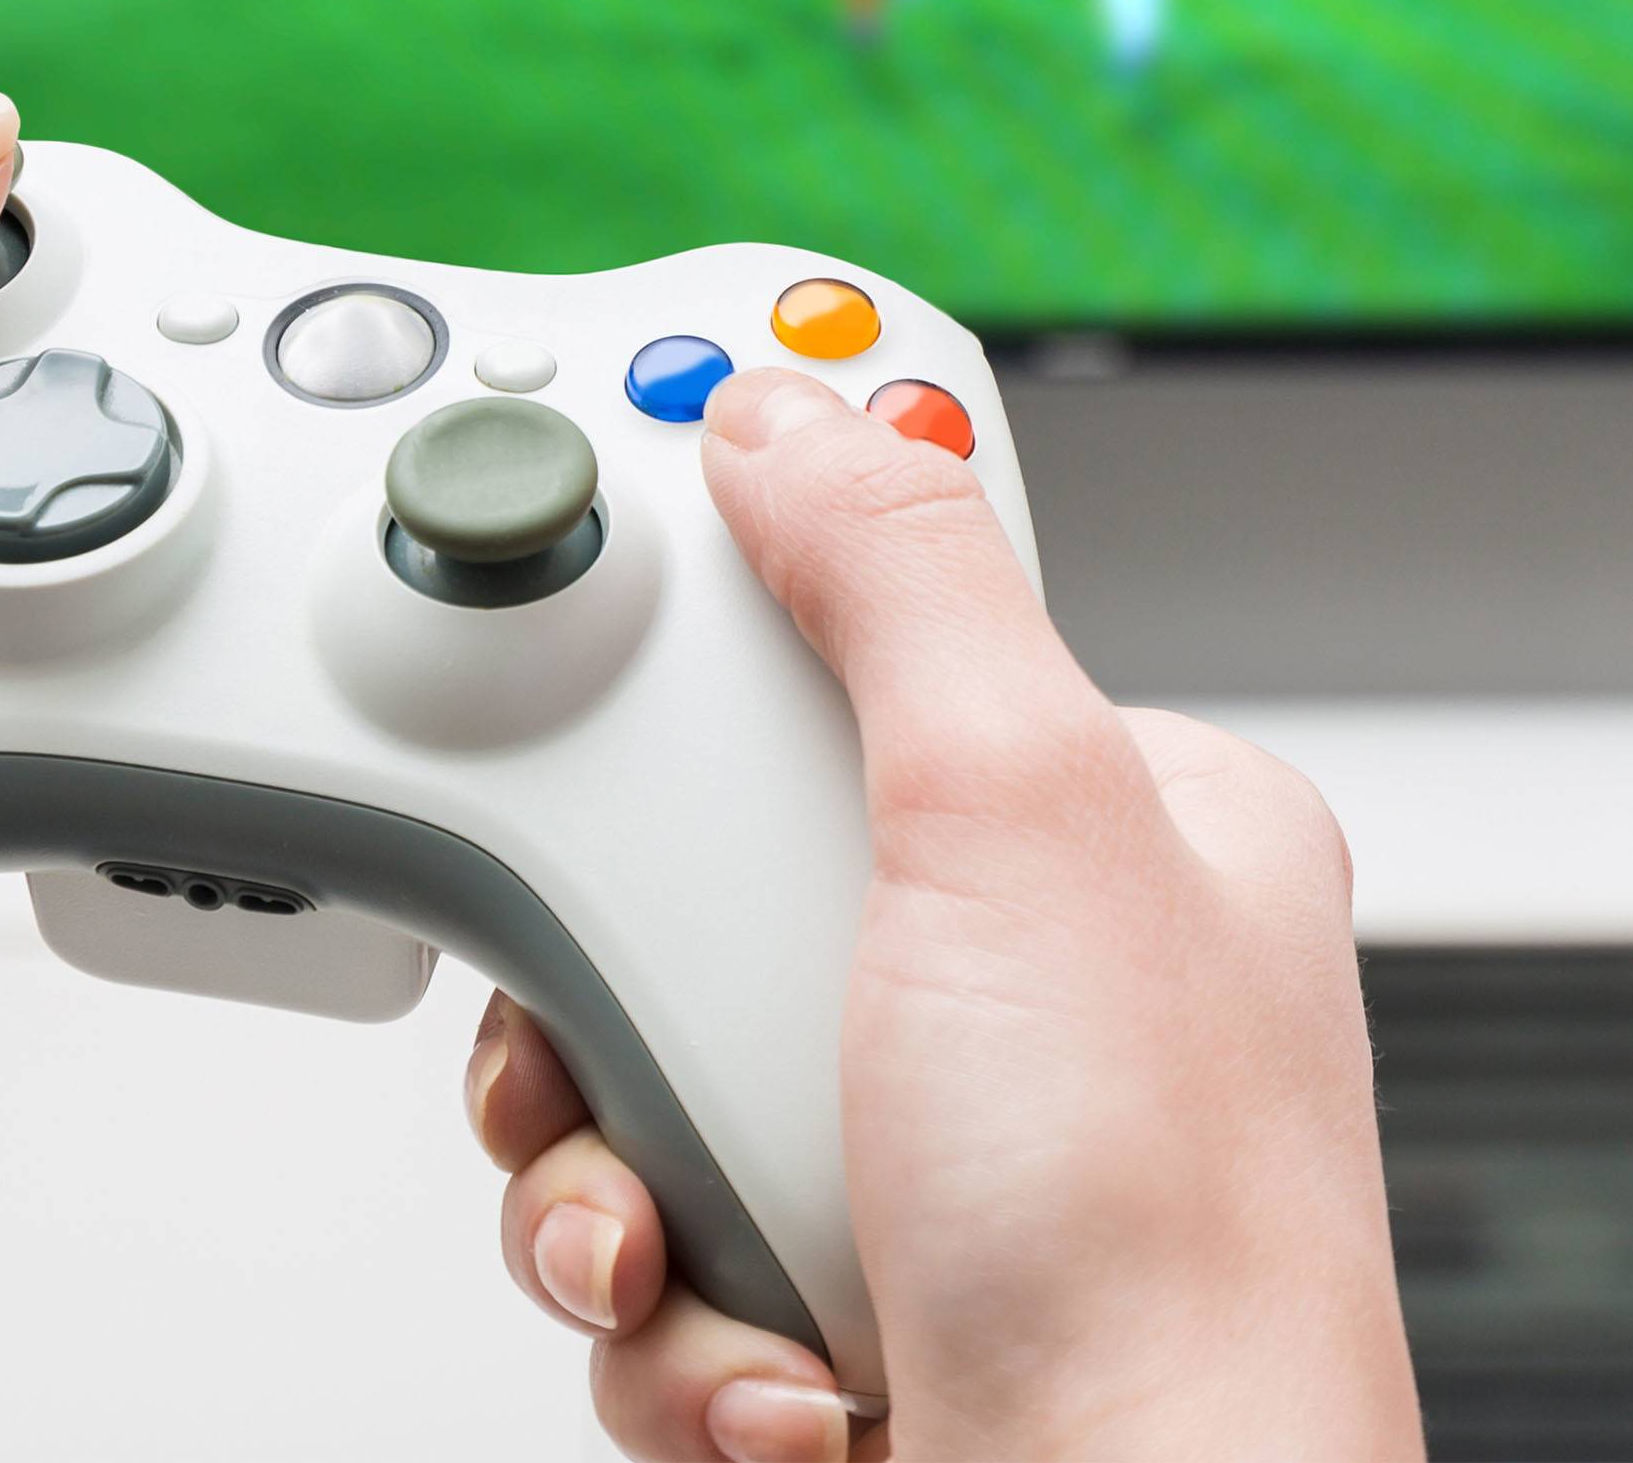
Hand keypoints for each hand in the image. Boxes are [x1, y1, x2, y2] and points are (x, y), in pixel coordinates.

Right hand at [463, 368, 1423, 1462]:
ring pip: (620, 1032)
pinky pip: (631, 1196)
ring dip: (603, 1159)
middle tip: (606, 1009)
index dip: (728, 571)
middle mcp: (996, 949)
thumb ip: (897, 579)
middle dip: (603, 962)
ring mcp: (897, 1108)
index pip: (872, 599)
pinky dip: (653, 1289)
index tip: (602, 531)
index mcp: (1091, 807)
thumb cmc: (1158, 1251)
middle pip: (687, 838)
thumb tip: (786, 413)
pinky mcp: (810, 1243)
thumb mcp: (1020, 817)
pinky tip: (756, 1349)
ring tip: (677, 1229)